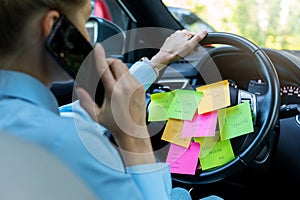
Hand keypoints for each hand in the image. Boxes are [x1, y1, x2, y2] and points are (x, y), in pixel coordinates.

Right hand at [76, 43, 154, 165]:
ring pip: (124, 66)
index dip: (99, 55)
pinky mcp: (141, 87)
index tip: (97, 47)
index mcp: (114, 92)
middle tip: (102, 67)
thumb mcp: (96, 115)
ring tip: (110, 76)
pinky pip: (130, 74)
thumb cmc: (116, 125)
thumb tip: (79, 89)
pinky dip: (123, 74)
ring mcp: (135, 86)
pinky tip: (119, 84)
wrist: (133, 132)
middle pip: (116, 62)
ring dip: (115, 67)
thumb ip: (85, 101)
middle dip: (107, 61)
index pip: (105, 68)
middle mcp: (126, 87)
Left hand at [150, 29, 207, 69]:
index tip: (195, 48)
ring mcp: (173, 36)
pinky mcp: (169, 41)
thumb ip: (198, 38)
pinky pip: (176, 44)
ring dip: (184, 46)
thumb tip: (204, 31)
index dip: (196, 43)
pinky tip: (177, 52)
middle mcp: (178, 32)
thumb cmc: (177, 52)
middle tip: (188, 52)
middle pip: (188, 38)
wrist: (165, 57)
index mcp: (184, 32)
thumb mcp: (190, 45)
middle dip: (190, 45)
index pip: (195, 36)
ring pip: (182, 41)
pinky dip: (178, 47)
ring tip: (182, 52)